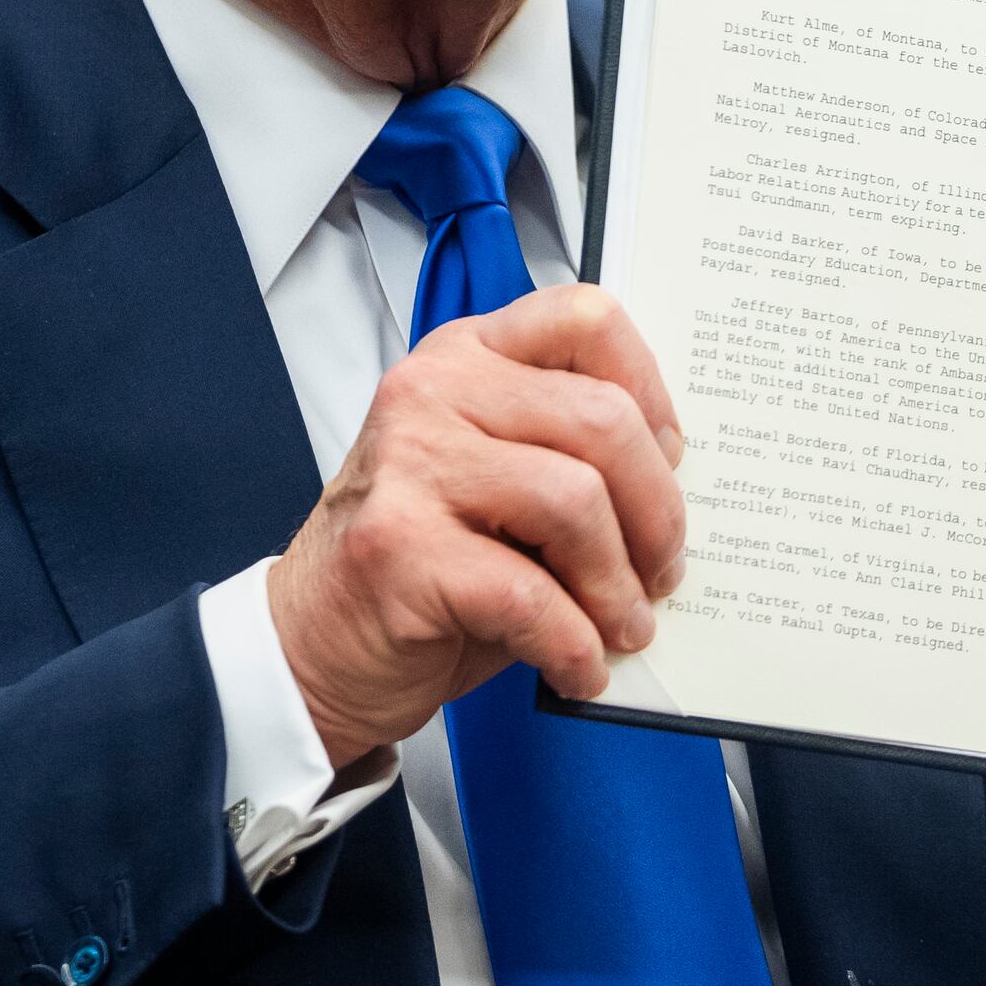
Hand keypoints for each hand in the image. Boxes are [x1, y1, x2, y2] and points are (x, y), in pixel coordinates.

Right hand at [263, 283, 686, 771]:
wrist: (312, 643)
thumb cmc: (419, 562)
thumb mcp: (494, 477)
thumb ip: (566, 453)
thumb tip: (673, 480)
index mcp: (465, 356)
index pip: (586, 319)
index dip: (652, 389)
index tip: (671, 456)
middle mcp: (432, 394)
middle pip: (602, 421)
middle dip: (657, 513)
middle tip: (662, 570)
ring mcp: (409, 467)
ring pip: (575, 502)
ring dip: (618, 585)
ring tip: (624, 624)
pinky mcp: (399, 550)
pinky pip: (529, 594)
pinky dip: (573, 643)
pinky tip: (577, 666)